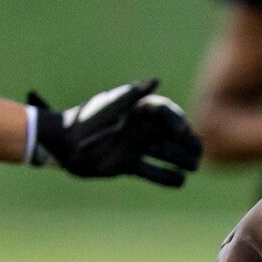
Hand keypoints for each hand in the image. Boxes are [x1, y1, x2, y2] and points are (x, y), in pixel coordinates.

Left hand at [28, 80, 200, 187]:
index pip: (164, 113)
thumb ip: (133, 94)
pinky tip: (180, 181)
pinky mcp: (129, 165)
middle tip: (198, 152)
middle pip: (170, 134)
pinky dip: (166, 177)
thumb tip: (156, 80)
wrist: (63, 145)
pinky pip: (152, 172)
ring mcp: (135, 147)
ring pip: (165, 153)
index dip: (177, 121)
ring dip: (180, 159)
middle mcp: (139, 127)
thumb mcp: (110, 106)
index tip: (183, 132)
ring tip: (194, 166)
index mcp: (136, 110)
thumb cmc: (85, 121)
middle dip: (185, 142)